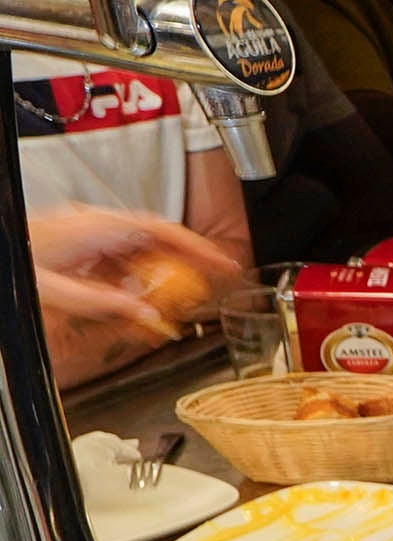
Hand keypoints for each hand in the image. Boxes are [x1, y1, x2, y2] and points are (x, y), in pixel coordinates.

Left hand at [30, 206, 239, 385]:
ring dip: (151, 282)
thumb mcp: (55, 291)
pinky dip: (129, 283)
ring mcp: (85, 234)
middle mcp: (93, 226)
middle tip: (202, 291)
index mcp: (95, 227)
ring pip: (135, 255)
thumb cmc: (17, 262)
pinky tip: (128, 304)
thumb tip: (144, 313)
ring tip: (161, 309)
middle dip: (181, 270)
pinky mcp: (76, 246)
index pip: (162, 231)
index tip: (223, 263)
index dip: (198, 247)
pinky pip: (115, 262)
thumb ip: (103, 304)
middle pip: (153, 244)